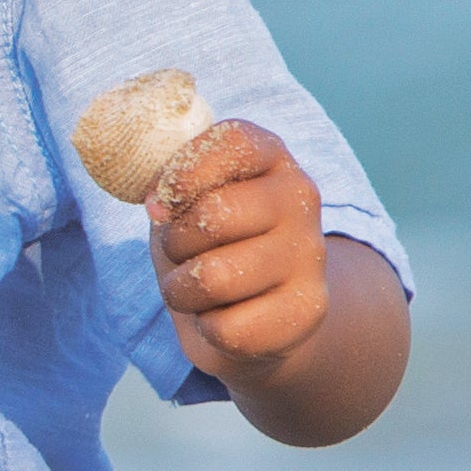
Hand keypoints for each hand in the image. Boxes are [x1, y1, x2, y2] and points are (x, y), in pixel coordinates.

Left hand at [147, 119, 332, 383]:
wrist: (261, 309)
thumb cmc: (209, 244)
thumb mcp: (183, 203)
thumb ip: (169, 188)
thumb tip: (159, 204)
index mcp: (269, 155)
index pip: (230, 143)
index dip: (182, 174)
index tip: (163, 203)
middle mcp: (300, 196)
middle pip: (213, 216)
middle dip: (175, 245)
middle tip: (181, 255)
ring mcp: (310, 253)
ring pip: (214, 278)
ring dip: (182, 292)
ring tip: (197, 289)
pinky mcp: (308, 309)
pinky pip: (227, 327)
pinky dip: (209, 328)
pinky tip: (226, 316)